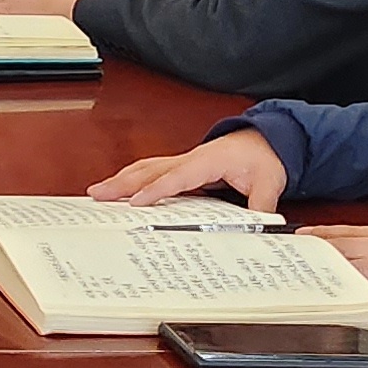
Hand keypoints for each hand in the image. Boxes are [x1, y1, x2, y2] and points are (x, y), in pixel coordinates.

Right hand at [91, 128, 287, 211]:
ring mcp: (184, 160)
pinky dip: (133, 176)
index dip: (156, 190)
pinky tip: (120, 185)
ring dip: (122, 179)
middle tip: (98, 194)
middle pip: (151, 170)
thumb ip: (259, 207)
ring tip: (99, 191)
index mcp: (210, 160)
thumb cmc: (264, 157)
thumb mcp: (269, 183)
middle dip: (123, 183)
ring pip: (147, 167)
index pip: (178, 177)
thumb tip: (254, 228)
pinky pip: (153, 169)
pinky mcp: (183, 165)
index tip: (136, 202)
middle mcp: (192, 157)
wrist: (267, 138)